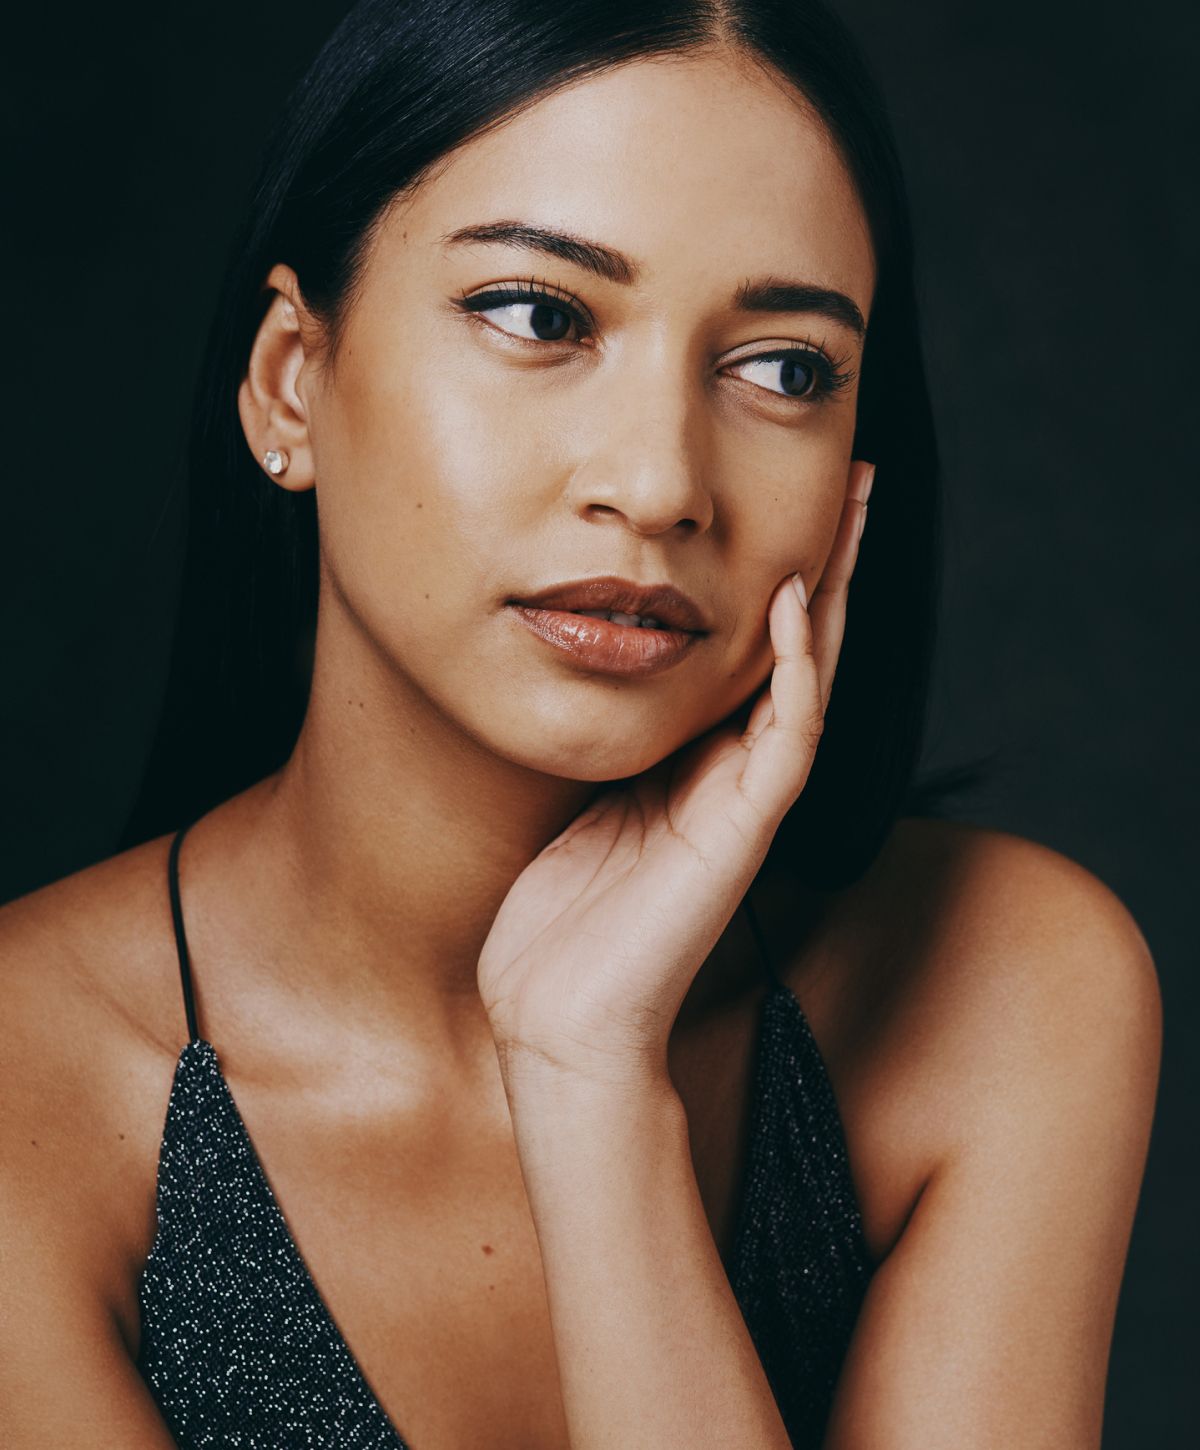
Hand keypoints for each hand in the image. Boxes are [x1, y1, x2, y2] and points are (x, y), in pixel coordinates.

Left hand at [478, 460, 874, 1093]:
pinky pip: (786, 737)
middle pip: (801, 648)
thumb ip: (608, 741)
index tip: (787, 500)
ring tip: (853, 508)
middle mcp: (732, 773)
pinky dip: (795, 670)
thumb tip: (589, 666)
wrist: (559, 1020)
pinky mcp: (741, 833)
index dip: (778, 576)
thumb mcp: (580, 799)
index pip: (754, 652)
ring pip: (812, 677)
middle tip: (856, 478)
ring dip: (834, 592)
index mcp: (696, 763)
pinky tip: (795, 603)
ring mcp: (744, 803)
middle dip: (829, 562)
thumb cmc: (560, 922)